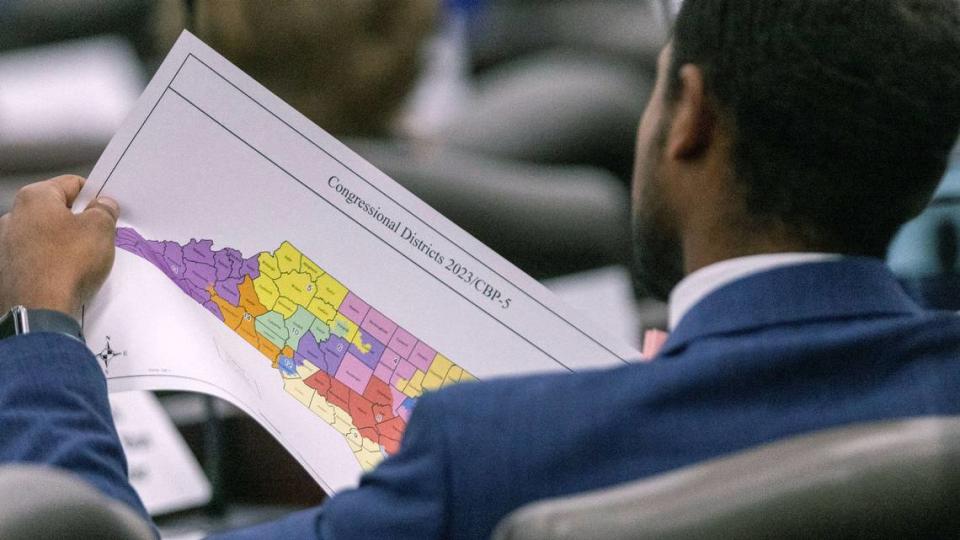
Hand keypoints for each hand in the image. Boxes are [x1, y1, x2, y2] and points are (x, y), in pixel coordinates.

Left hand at [0, 176, 119, 319]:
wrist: (39, 309)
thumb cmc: (68, 263)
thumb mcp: (100, 229)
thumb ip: (104, 210)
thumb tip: (103, 204)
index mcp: (34, 198)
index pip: (72, 184)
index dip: (95, 196)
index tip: (107, 211)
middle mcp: (13, 216)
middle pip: (56, 210)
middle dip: (78, 222)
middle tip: (98, 238)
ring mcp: (6, 243)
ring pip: (45, 234)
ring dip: (64, 243)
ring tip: (82, 262)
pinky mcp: (5, 268)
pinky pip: (35, 257)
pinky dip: (50, 262)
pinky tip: (64, 276)